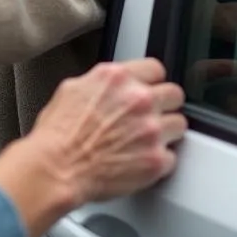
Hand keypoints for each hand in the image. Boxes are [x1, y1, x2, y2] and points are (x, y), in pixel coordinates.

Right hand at [0, 59, 185, 236]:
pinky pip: (171, 157)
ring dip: (165, 132)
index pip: (155, 68)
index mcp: (116, 78)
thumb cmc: (58, 134)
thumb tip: (110, 86)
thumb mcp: (72, 90)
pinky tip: (140, 160)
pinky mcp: (156, 160)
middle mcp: (138, 99)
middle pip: (174, 94)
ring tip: (146, 140)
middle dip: (164, 104)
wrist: (57, 168)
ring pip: (179, 124)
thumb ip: (101, 83)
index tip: (149, 89)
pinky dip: (158, 160)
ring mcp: (151, 130)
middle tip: (151, 115)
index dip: (151, 81)